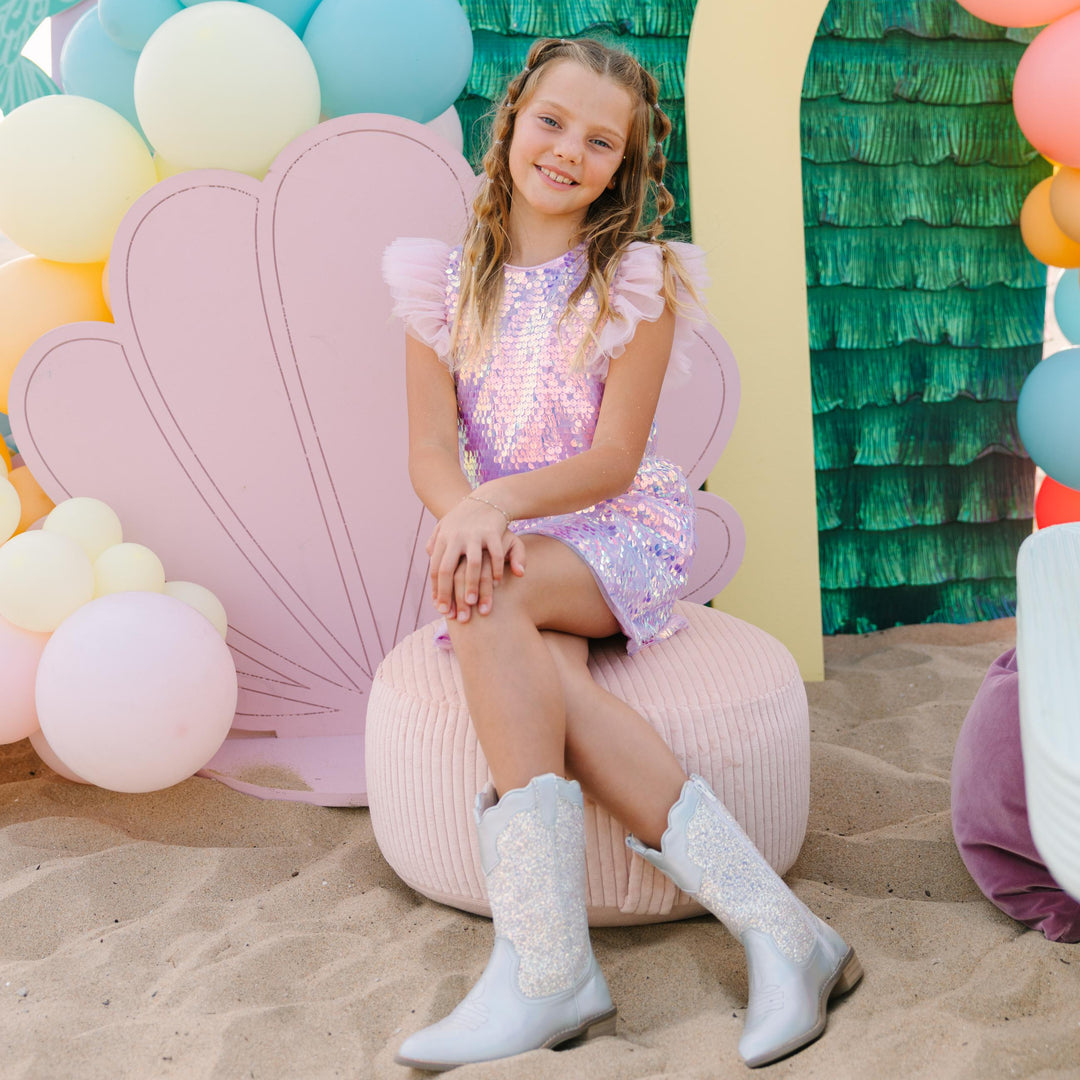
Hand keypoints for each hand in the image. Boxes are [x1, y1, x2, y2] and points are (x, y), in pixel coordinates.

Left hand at [426, 494, 525, 616]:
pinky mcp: (493, 532)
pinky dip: (497, 569)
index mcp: (443, 539)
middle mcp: (456, 537)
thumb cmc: (464, 517)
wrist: (487, 498)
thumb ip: (435, 541)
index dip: (437, 590)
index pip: (436, 569)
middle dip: (450, 593)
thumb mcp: (445, 525)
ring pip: (473, 564)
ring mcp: (475, 535)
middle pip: (448, 569)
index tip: (441, 609)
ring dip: (472, 585)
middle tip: (455, 614)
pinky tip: (498, 583)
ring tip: (474, 604)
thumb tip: (429, 556)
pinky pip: (496, 554)